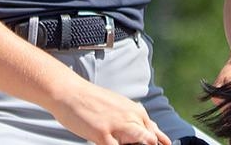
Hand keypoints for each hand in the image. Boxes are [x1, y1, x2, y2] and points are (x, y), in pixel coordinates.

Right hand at [49, 77, 171, 144]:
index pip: (155, 133)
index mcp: (136, 111)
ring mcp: (118, 126)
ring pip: (142, 141)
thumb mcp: (120, 106)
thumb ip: (134, 119)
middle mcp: (131, 117)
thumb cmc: (93, 101)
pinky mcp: (103, 134)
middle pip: (150, 139)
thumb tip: (149, 133)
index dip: (159, 143)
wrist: (71, 92)